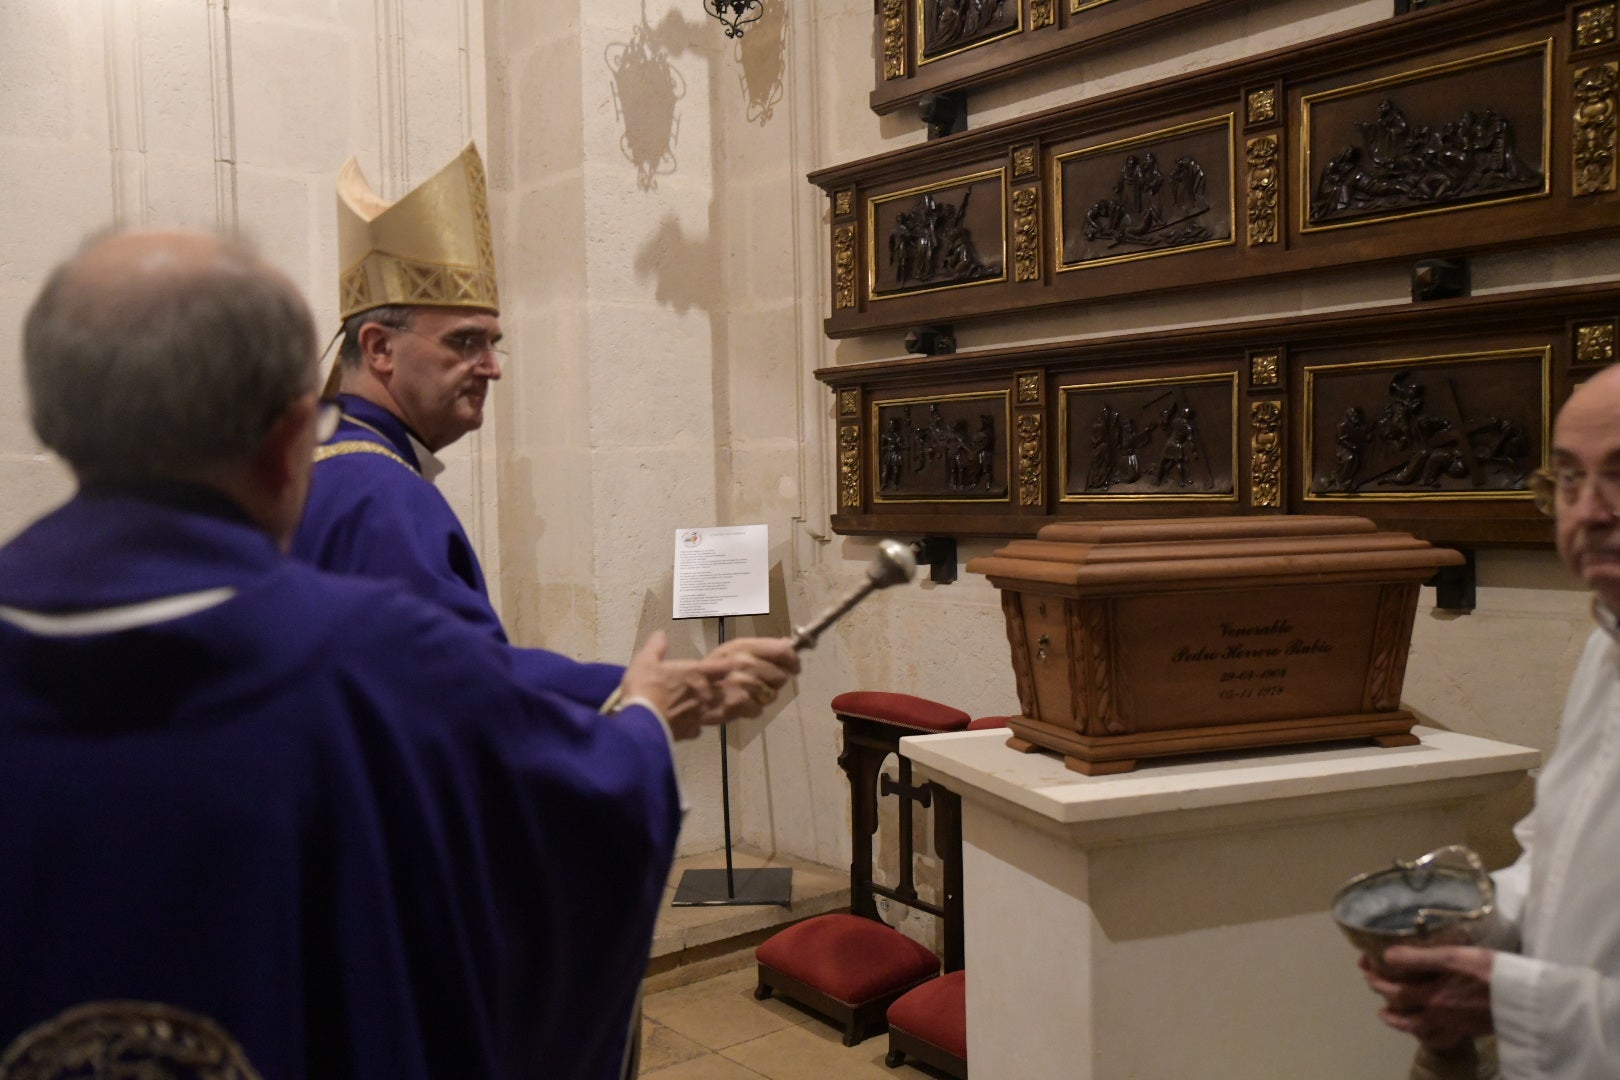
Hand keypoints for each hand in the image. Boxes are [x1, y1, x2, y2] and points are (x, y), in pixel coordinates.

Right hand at [618, 630, 727, 740]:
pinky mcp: (689, 732)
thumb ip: (656, 646)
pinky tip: (696, 727)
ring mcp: (699, 715)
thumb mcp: (645, 661)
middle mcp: (703, 694)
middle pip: (725, 690)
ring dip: (721, 707)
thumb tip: (661, 634)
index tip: (744, 663)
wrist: (641, 723)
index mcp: (695, 674)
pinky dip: (699, 727)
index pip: (721, 666)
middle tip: (737, 686)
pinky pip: (699, 729)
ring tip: (722, 706)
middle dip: (731, 688)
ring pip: (718, 711)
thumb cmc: (645, 687)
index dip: (732, 664)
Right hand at [704, 637, 800, 722]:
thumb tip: (783, 643)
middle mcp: (743, 663)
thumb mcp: (723, 653)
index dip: (793, 659)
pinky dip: (750, 710)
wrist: (674, 696)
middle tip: (763, 683)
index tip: (795, 666)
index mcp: (741, 647)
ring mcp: (741, 685)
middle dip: (776, 681)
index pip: (781, 650)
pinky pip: (758, 710)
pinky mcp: (737, 706)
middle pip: (781, 676)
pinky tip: (737, 704)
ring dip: (763, 696)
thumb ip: (753, 648)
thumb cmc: (697, 673)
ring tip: (746, 693)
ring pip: (771, 695)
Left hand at [1362, 945, 1495, 1049]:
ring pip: (1420, 1031)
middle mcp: (1440, 1015)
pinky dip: (1429, 1037)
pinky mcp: (1470, 1031)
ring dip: (1400, 1023)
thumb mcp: (1452, 956)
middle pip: (1403, 1014)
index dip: (1375, 980)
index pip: (1394, 992)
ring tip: (1388, 1015)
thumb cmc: (1489, 971)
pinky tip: (1425, 1032)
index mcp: (1433, 996)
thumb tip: (1387, 956)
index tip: (1365, 968)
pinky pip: (1443, 1040)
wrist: (1525, 998)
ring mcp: (1455, 1026)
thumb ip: (1419, 958)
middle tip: (1374, 986)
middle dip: (1384, 999)